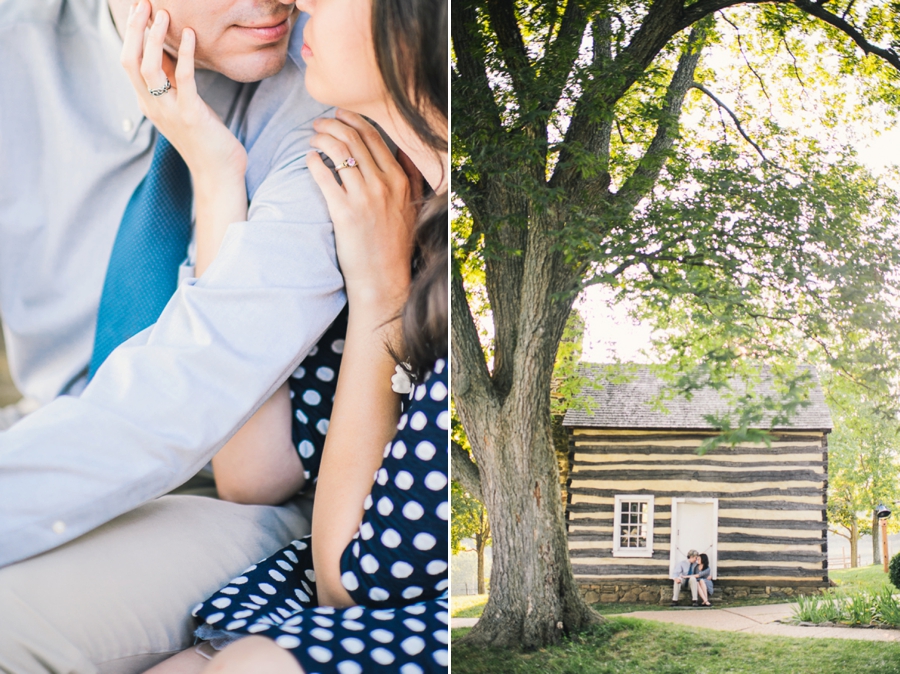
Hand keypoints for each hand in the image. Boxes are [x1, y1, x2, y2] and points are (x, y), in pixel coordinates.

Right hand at [120, 1, 246, 182]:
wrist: (218, 174)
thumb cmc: (206, 140)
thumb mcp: (184, 106)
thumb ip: (172, 83)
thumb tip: (168, 52)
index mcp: (148, 103)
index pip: (128, 62)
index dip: (131, 34)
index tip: (139, 10)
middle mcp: (152, 106)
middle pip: (129, 60)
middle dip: (134, 30)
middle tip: (144, 4)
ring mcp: (169, 111)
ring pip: (148, 67)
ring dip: (154, 38)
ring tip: (164, 14)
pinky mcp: (191, 114)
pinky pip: (182, 78)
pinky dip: (183, 54)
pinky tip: (190, 36)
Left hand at [305, 110, 420, 322]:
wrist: (383, 279)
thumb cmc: (395, 245)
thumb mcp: (413, 207)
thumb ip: (412, 177)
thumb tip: (406, 151)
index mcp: (401, 180)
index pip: (375, 137)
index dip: (354, 119)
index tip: (340, 114)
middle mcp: (384, 184)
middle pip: (354, 139)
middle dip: (333, 123)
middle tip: (320, 122)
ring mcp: (364, 198)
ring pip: (339, 151)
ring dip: (321, 138)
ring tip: (312, 138)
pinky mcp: (344, 212)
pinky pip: (324, 175)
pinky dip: (314, 161)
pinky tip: (309, 158)